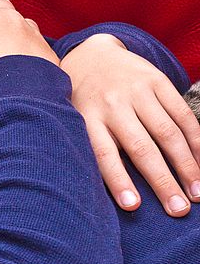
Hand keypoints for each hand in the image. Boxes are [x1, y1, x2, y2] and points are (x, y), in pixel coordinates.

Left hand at [60, 33, 199, 216]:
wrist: (90, 54)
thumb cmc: (82, 99)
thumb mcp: (75, 119)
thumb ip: (90, 146)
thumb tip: (102, 189)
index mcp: (87, 118)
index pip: (103, 154)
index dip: (118, 181)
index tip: (132, 206)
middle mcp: (112, 105)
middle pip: (141, 148)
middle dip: (163, 181)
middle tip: (179, 210)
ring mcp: (136, 91)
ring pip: (166, 133)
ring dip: (187, 165)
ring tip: (197, 192)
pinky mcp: (156, 81)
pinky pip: (181, 114)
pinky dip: (196, 140)